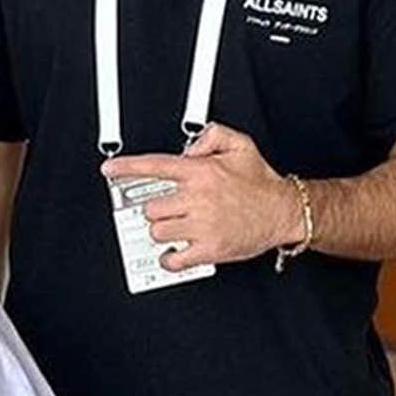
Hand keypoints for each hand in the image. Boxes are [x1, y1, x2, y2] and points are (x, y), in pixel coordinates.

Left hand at [101, 123, 302, 269]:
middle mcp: (197, 198)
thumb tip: (188, 147)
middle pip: (151, 207)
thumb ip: (212, 135)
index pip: (155, 166)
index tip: (111, 170)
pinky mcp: (209, 249)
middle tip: (171, 208)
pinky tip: (176, 251)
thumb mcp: (240, 144)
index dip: (127, 167)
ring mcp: (202, 226)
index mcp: (201, 172)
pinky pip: (173, 259)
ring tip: (178, 226)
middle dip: (158, 208)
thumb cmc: (261, 183)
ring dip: (163, 230)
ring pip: (157, 231)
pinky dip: (170, 258)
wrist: (284, 212)